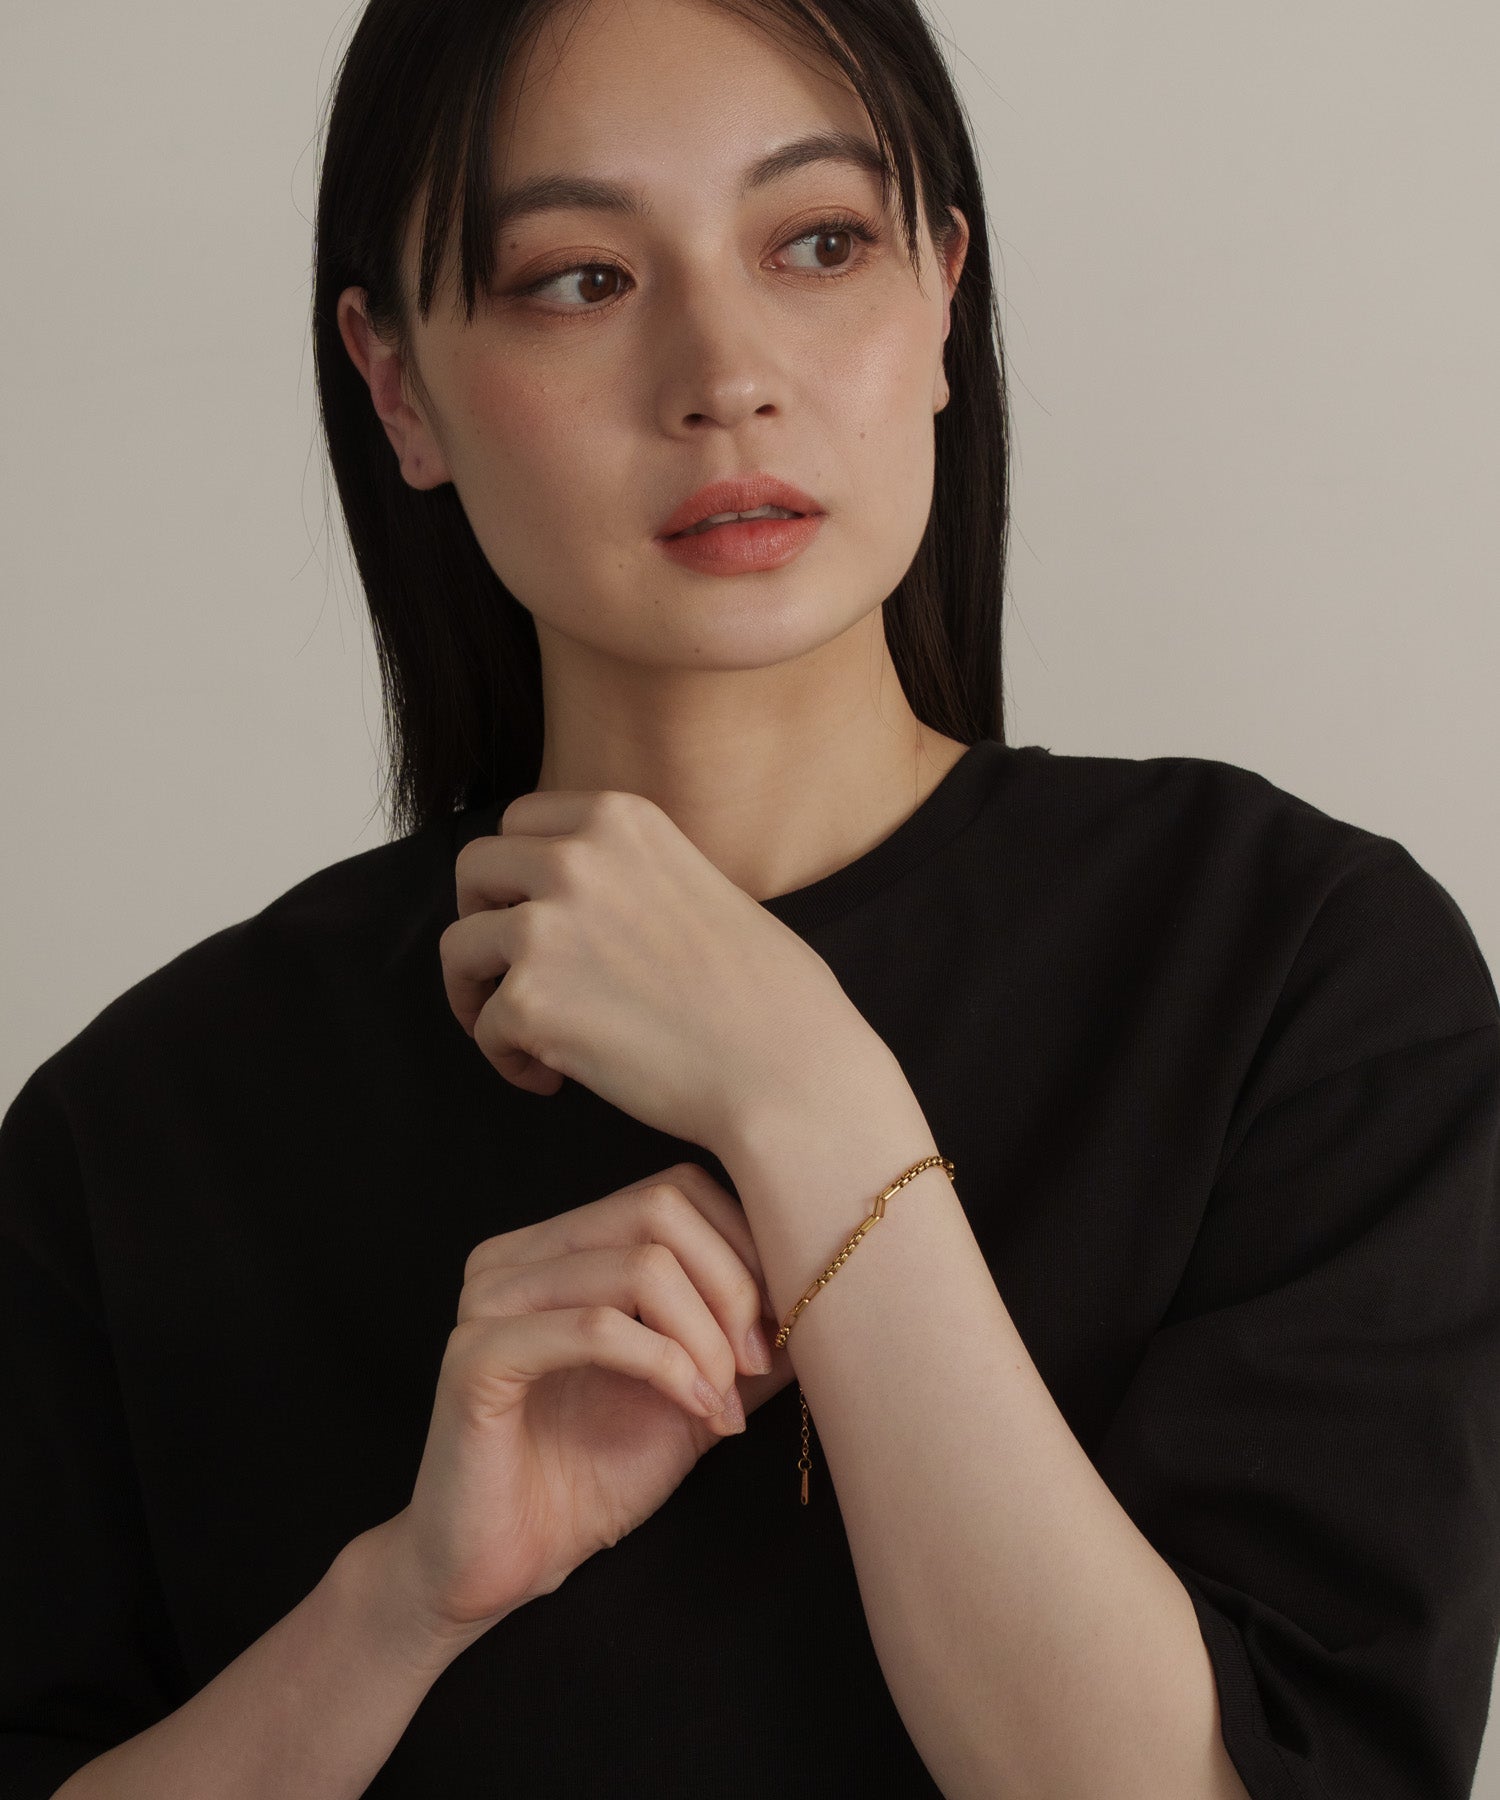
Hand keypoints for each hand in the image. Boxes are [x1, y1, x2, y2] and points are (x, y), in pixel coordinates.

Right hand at [377, 1162, 795, 1655]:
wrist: (502, 1566)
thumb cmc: (592, 1476)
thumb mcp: (693, 1393)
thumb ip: (745, 1341)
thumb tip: (832, 1295)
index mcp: (562, 1245)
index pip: (676, 1191)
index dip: (744, 1250)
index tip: (782, 1329)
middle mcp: (519, 1254)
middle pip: (660, 1210)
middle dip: (731, 1288)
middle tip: (758, 1368)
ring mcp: (491, 1298)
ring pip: (638, 1265)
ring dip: (705, 1338)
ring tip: (722, 1402)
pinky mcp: (477, 1356)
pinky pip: (594, 1326)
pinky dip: (664, 1364)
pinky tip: (695, 1409)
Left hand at [438, 787, 865, 1153]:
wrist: (784, 1066)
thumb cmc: (767, 993)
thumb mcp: (700, 883)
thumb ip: (632, 875)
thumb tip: (581, 902)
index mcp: (620, 820)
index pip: (521, 818)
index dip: (514, 871)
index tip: (526, 909)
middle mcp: (573, 859)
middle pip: (473, 870)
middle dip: (481, 919)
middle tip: (508, 967)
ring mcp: (544, 928)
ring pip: (459, 950)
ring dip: (479, 994)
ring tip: (525, 1035)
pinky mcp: (528, 1001)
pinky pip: (483, 1030)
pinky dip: (509, 1060)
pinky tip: (555, 1078)